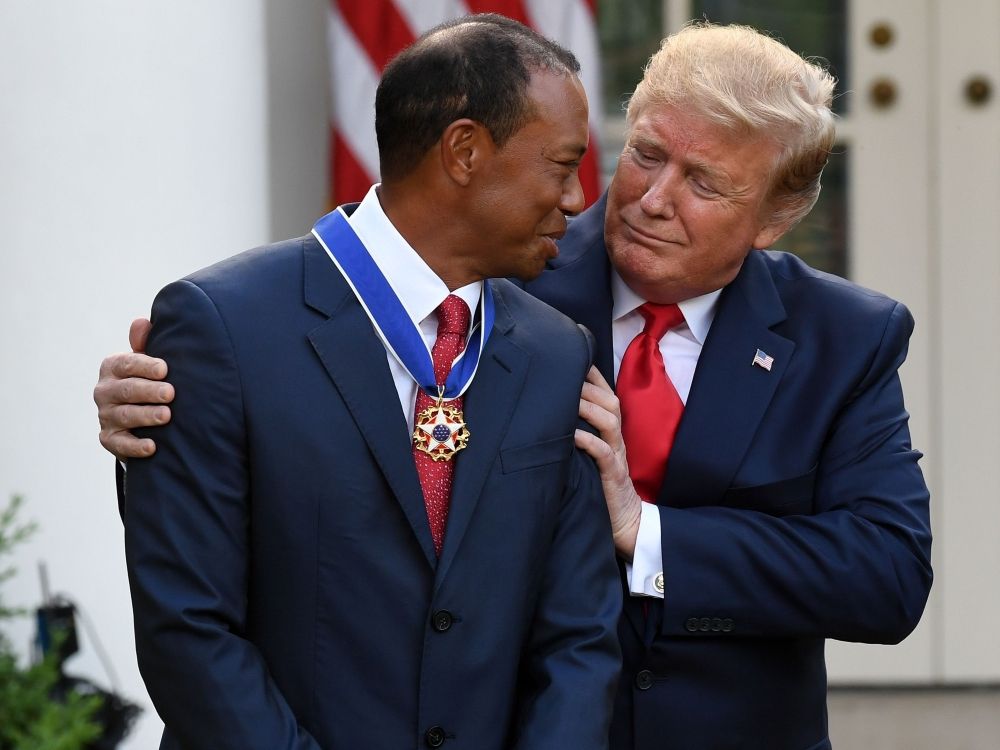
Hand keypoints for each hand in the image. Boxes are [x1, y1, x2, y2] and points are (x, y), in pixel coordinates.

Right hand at [94, 318, 173, 459]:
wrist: (139, 414)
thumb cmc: (149, 379)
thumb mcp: (147, 360)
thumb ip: (144, 342)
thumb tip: (141, 322)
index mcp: (112, 367)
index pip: (126, 364)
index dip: (145, 366)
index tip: (165, 369)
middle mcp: (104, 391)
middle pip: (126, 390)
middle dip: (149, 391)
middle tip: (171, 393)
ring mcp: (105, 416)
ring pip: (124, 416)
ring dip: (145, 416)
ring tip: (167, 415)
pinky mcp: (109, 439)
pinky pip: (119, 444)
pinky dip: (134, 446)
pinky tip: (152, 446)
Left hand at [574, 366, 641, 559]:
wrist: (626, 524)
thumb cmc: (601, 488)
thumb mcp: (589, 457)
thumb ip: (578, 435)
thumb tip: (548, 416)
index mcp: (611, 433)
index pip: (605, 396)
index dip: (592, 377)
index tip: (572, 358)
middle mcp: (616, 440)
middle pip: (609, 402)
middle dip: (588, 385)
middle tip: (564, 373)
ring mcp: (617, 456)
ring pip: (609, 421)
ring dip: (588, 407)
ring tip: (568, 397)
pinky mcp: (613, 477)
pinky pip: (604, 454)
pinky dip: (589, 442)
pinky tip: (572, 435)